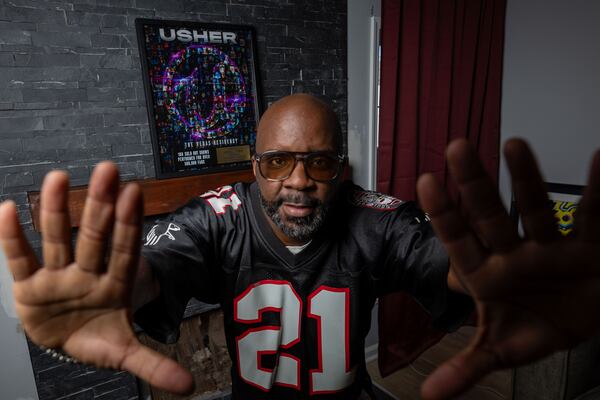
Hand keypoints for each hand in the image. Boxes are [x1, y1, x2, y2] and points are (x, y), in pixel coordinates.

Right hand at [0, 163, 193, 394]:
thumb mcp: (125, 351)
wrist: (68, 337)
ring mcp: (57, 277)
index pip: (124, 251)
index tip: (134, 192)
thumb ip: (154, 364)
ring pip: (56, 239)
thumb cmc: (99, 335)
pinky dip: (12, 239)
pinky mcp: (29, 285)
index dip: (129, 224)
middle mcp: (86, 274)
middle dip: (99, 207)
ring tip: (57, 177)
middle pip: (93, 237)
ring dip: (55, 211)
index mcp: (114, 285)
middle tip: (108, 170)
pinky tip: (6, 210)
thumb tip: (190, 387)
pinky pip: (19, 259)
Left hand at [416, 138, 599, 399]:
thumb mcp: (501, 349)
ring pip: (537, 208)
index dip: (443, 215)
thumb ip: (468, 367)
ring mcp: (552, 246)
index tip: (425, 181)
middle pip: (491, 215)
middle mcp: (515, 253)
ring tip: (513, 144)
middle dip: (475, 184)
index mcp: (488, 274)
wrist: (580, 322)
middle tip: (456, 147)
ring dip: (526, 178)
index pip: (459, 241)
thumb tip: (426, 396)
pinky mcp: (590, 247)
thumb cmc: (533, 326)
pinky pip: (596, 217)